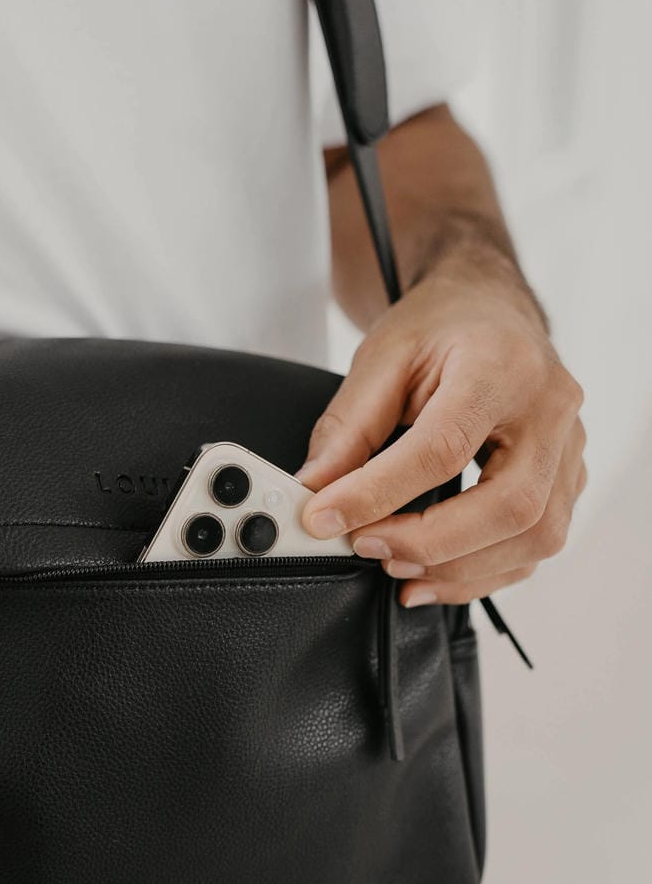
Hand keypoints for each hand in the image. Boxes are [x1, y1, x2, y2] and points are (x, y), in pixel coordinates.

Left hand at [295, 253, 586, 605]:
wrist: (489, 309)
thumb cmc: (442, 326)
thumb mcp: (381, 358)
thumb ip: (348, 428)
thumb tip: (315, 492)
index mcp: (501, 366)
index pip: (443, 448)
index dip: (378, 494)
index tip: (325, 518)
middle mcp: (551, 408)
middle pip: (511, 506)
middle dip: (430, 544)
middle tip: (368, 547)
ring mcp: (568, 447)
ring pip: (536, 536)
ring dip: (460, 570)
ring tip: (396, 566)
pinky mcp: (567, 478)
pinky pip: (537, 546)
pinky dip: (483, 573)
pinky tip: (433, 574)